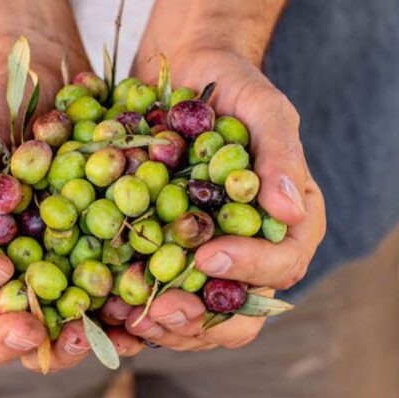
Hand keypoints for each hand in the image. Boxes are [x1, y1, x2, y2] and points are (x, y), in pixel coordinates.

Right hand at [0, 64, 143, 370]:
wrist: (46, 87)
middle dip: (14, 342)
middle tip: (38, 329)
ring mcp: (46, 279)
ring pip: (50, 336)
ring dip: (73, 344)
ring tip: (96, 335)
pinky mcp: (93, 268)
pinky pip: (104, 307)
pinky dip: (121, 320)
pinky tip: (138, 325)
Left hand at [124, 49, 325, 350]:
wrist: (186, 72)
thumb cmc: (236, 85)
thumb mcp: (264, 109)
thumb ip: (281, 155)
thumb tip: (291, 213)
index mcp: (291, 224)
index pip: (283, 264)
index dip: (249, 269)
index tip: (208, 256)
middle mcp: (256, 252)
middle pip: (242, 311)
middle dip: (202, 319)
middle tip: (162, 311)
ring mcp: (212, 261)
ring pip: (199, 318)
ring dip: (164, 326)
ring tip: (127, 317)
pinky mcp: (171, 259)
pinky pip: (158, 299)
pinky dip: (134, 311)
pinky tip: (106, 312)